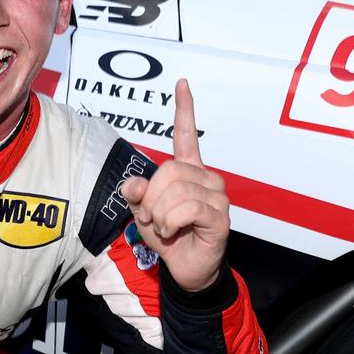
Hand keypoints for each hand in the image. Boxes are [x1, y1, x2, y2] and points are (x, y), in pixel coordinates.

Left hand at [120, 78, 228, 291]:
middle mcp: (206, 178)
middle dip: (150, 197)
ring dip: (159, 214)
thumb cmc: (169, 237)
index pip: (186, 135)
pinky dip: (170, 222)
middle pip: (169, 170)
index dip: (184, 109)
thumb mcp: (143, 213)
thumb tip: (134, 184)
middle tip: (150, 217)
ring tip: (163, 227)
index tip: (182, 84)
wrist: (186, 269)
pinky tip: (173, 232)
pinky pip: (186, 209)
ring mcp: (216, 196)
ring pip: (176, 191)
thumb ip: (136, 194)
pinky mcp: (219, 217)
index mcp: (188, 171)